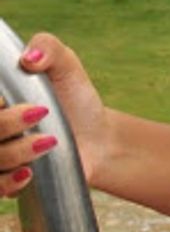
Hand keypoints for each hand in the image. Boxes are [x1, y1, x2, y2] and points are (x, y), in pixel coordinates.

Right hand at [2, 34, 108, 192]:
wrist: (97, 137)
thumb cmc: (75, 98)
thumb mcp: (66, 65)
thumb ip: (47, 48)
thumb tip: (28, 58)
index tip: (13, 100)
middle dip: (5, 123)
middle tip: (40, 113)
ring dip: (16, 151)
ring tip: (49, 142)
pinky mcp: (8, 183)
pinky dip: (8, 182)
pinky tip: (29, 172)